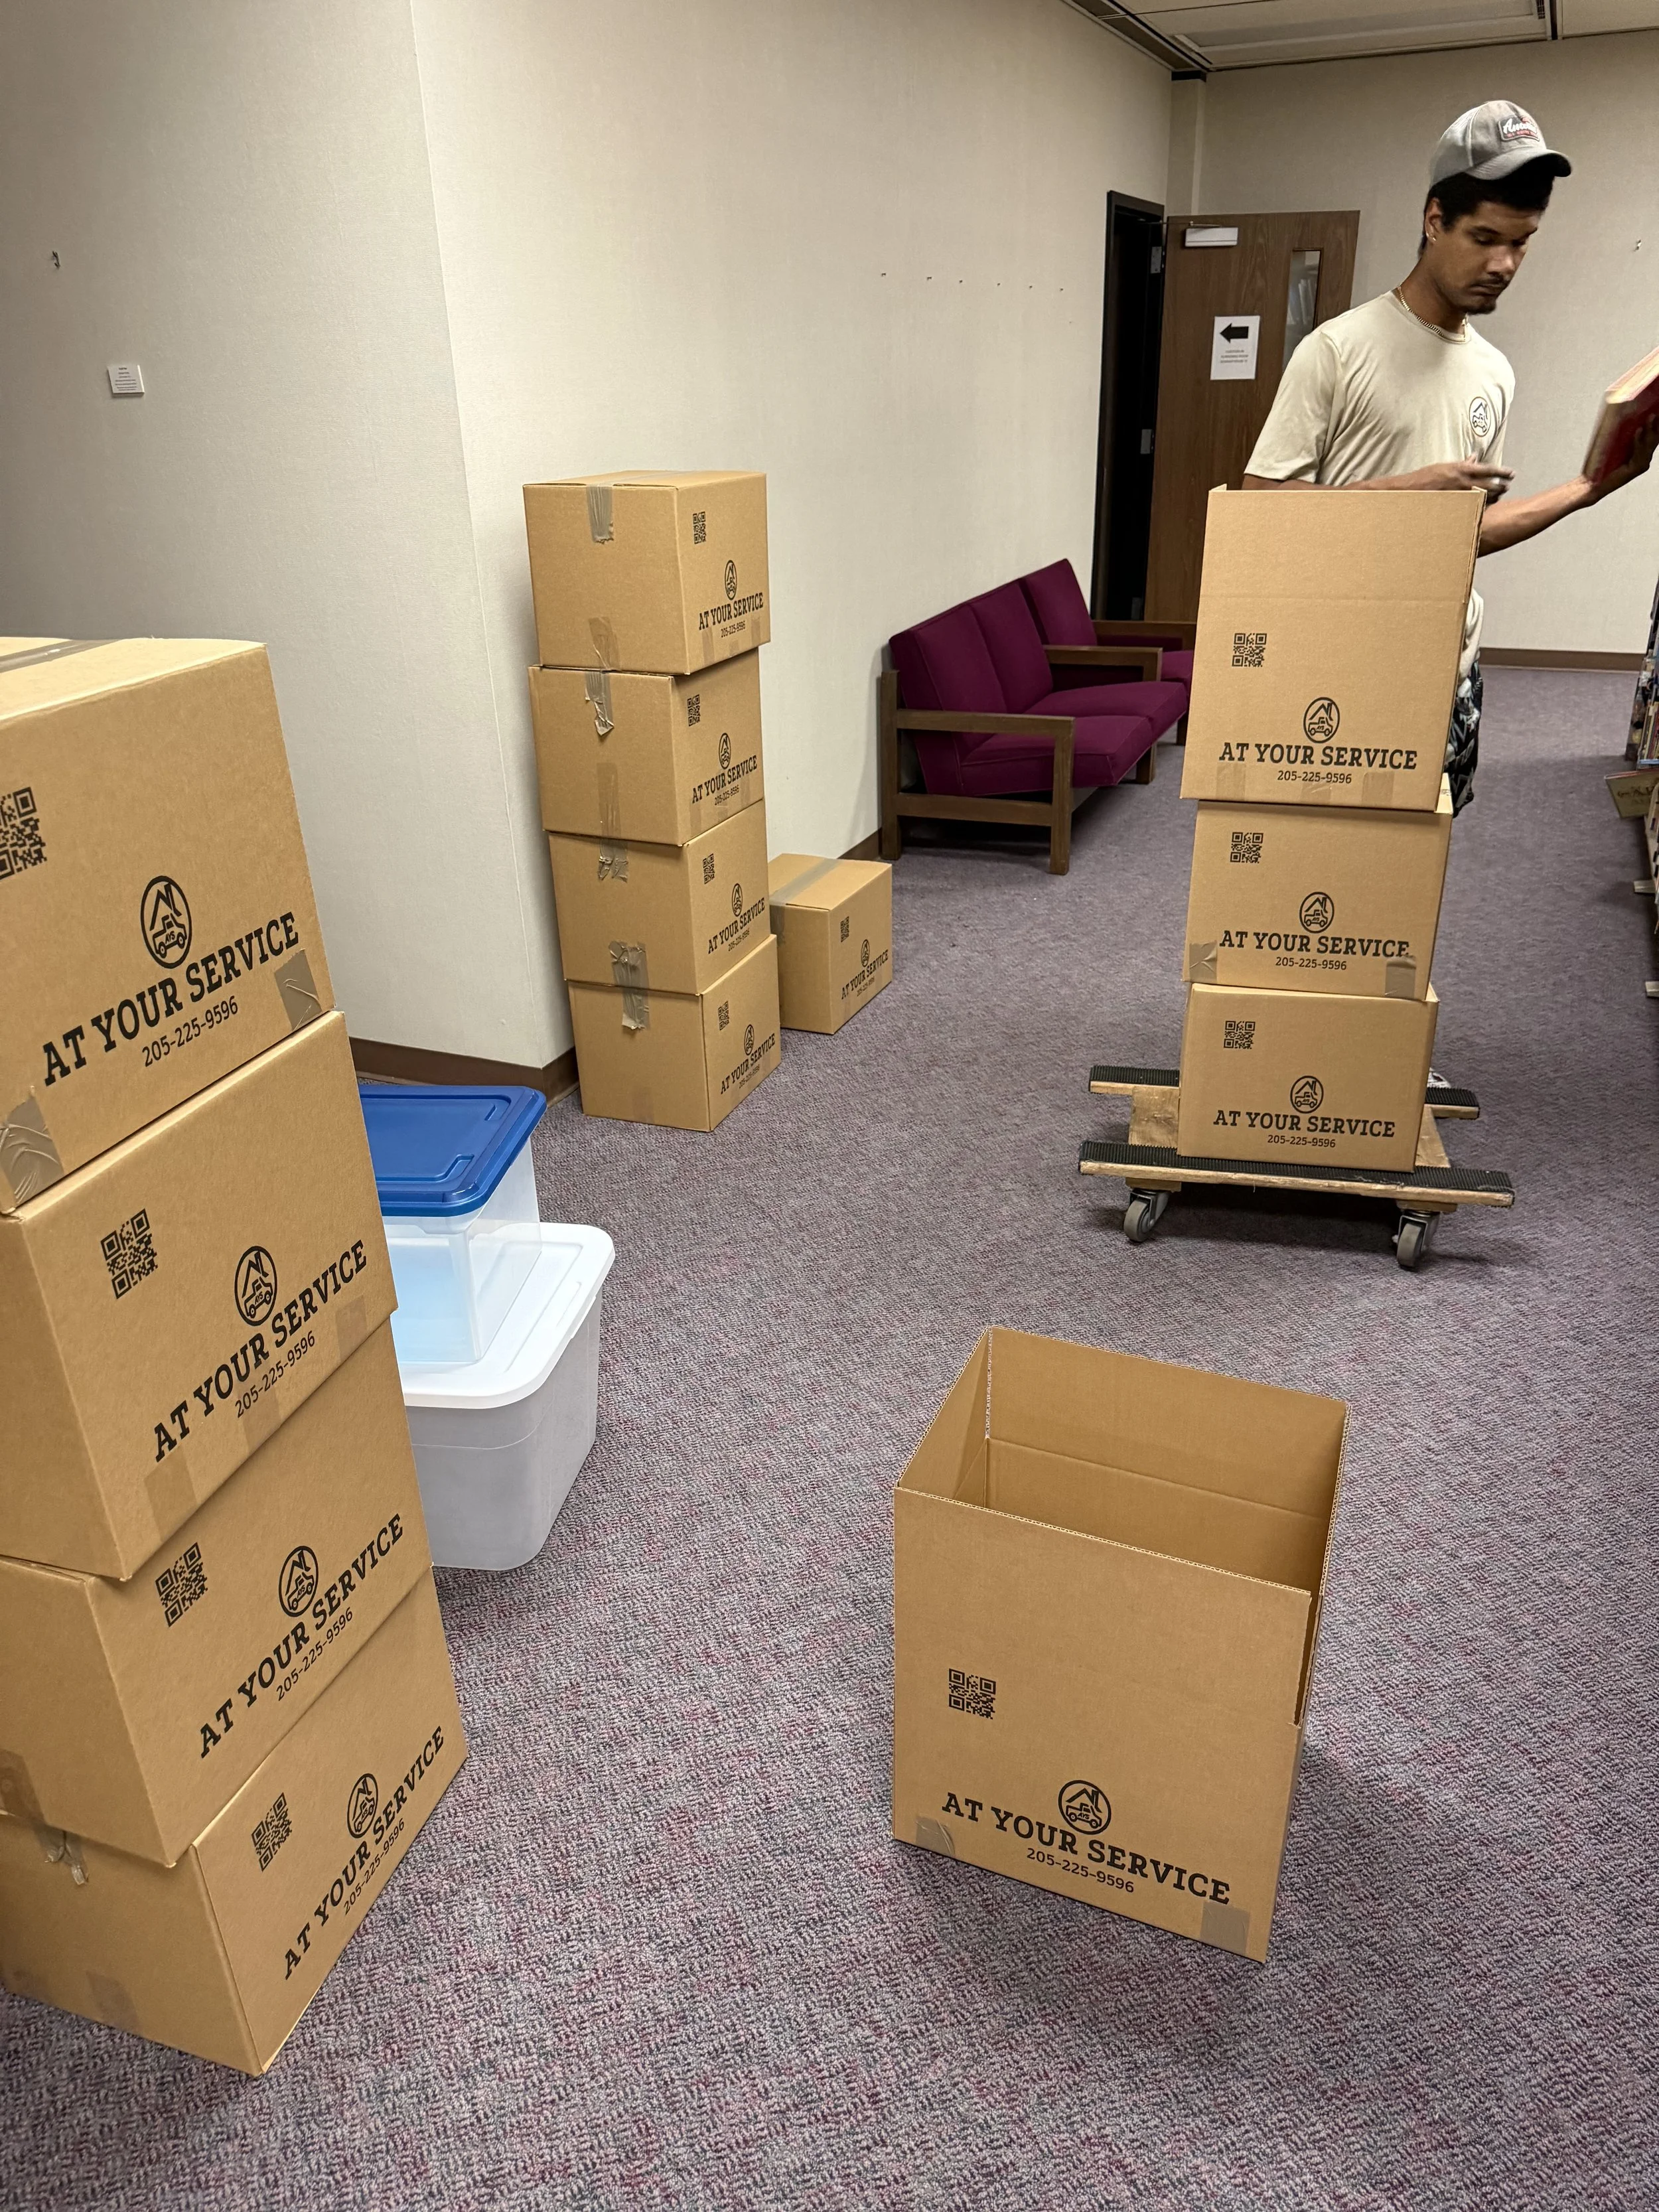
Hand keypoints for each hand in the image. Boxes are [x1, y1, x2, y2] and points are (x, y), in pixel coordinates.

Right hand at [1397, 460, 1514, 497]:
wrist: (1411, 491)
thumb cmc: (1426, 476)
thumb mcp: (1446, 466)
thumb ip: (1463, 463)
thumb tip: (1474, 457)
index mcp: (1462, 469)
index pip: (1489, 469)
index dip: (1502, 472)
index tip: (1511, 473)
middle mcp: (1463, 482)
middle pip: (1491, 485)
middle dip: (1501, 486)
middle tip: (1508, 486)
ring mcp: (1460, 495)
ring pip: (1484, 497)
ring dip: (1494, 496)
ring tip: (1500, 495)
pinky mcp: (1456, 506)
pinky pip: (1473, 506)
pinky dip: (1482, 505)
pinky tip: (1487, 505)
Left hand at [1588, 415, 1658, 500]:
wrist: (1593, 483)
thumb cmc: (1601, 465)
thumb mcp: (1614, 445)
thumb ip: (1623, 435)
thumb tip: (1624, 413)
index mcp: (1640, 453)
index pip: (1652, 437)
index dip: (1657, 425)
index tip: (1657, 411)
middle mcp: (1644, 459)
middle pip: (1654, 439)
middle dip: (1656, 424)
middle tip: (1656, 411)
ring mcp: (1640, 465)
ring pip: (1648, 445)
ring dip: (1649, 430)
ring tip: (1650, 417)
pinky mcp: (1635, 470)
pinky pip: (1639, 453)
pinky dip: (1638, 442)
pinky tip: (1638, 431)